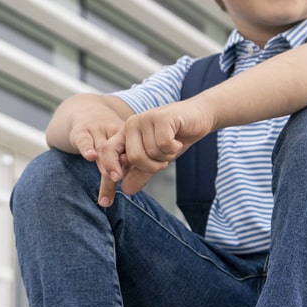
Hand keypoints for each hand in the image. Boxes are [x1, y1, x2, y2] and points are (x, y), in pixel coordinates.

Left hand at [96, 100, 215, 206]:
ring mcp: (145, 118)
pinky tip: (178, 140)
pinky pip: (164, 145)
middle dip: (152, 166)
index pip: (107, 151)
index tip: (112, 185)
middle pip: (134, 157)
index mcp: (125, 134)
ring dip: (166, 156)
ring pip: (151, 152)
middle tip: (163, 162)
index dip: (108, 168)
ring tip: (172, 146)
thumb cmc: (176, 137)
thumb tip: (126, 189)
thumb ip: (140, 173)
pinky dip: (174, 148)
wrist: (198, 118)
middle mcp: (131, 124)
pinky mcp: (161, 117)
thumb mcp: (156, 159)